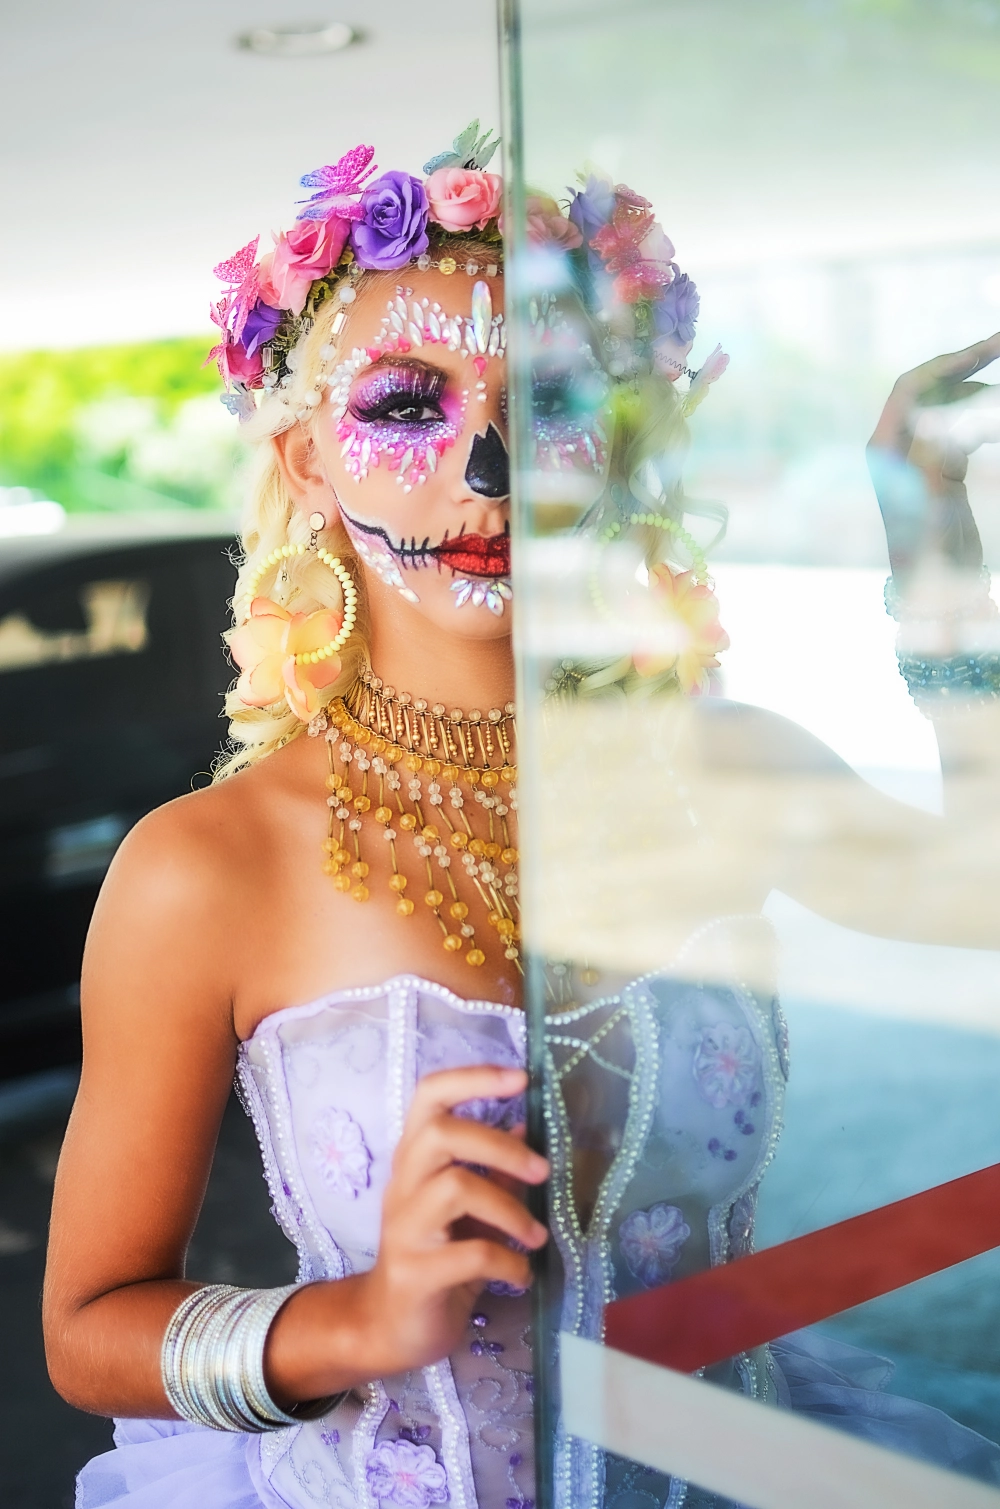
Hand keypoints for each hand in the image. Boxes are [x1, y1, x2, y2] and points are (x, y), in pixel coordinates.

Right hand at [352, 1064, 547, 1377]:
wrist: (390, 1328)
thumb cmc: (436, 1260)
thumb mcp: (467, 1213)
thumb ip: (490, 1172)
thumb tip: (523, 1125)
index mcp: (415, 1161)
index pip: (430, 1096)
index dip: (473, 1078)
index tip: (522, 1078)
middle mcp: (403, 1185)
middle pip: (440, 1134)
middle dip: (498, 1146)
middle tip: (543, 1171)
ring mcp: (404, 1229)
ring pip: (454, 1188)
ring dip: (509, 1208)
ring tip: (537, 1236)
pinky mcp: (415, 1274)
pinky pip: (470, 1254)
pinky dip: (508, 1261)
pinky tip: (523, 1275)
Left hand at [868, 334, 999, 577]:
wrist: (937, 587)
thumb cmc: (927, 546)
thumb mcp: (928, 497)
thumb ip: (932, 453)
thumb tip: (942, 415)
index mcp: (885, 445)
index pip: (913, 386)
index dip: (949, 362)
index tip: (989, 349)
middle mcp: (898, 445)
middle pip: (934, 388)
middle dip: (969, 366)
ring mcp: (921, 456)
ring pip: (954, 406)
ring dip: (982, 392)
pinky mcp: (944, 469)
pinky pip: (966, 427)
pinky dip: (986, 416)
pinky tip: (999, 418)